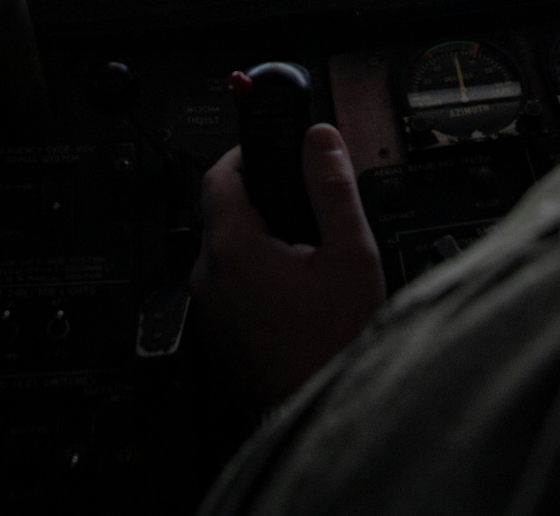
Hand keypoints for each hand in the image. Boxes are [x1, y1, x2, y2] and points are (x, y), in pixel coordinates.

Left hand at [189, 124, 386, 407]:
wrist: (328, 418)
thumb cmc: (337, 346)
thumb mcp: (350, 254)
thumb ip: (332, 188)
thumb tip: (320, 139)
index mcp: (232, 249)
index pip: (220, 175)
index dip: (247, 153)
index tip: (275, 149)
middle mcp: (209, 278)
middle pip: (224, 212)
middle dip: (264, 198)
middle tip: (306, 203)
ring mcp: (210, 311)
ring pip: (228, 250)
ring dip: (261, 238)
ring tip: (309, 251)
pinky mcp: (220, 335)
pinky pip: (231, 284)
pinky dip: (257, 272)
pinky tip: (298, 288)